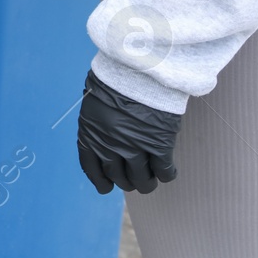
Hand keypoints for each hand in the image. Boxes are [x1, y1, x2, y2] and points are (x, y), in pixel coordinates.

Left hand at [76, 71, 182, 194]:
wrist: (135, 70)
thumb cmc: (114, 81)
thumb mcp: (95, 105)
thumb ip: (98, 127)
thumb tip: (104, 140)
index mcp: (90, 136)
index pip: (92, 169)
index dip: (101, 181)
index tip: (106, 186)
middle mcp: (110, 147)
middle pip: (120, 178)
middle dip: (127, 181)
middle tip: (135, 179)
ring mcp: (135, 148)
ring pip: (142, 180)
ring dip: (147, 182)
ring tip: (151, 179)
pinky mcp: (159, 145)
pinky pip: (164, 171)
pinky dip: (166, 174)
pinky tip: (167, 171)